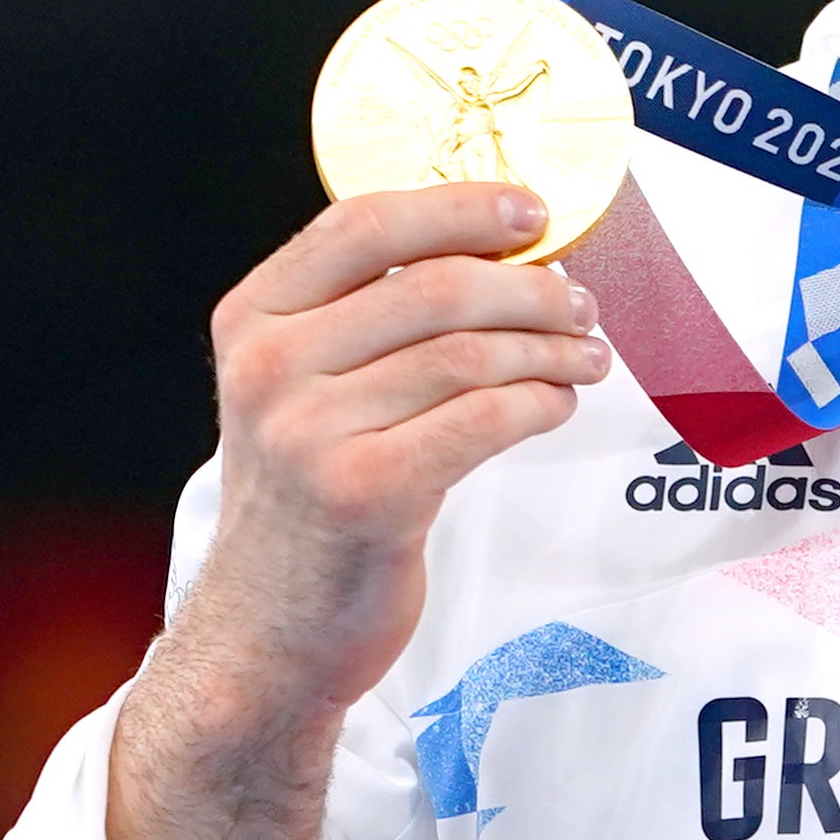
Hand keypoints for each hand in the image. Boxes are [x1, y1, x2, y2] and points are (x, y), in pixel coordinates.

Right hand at [108, 181, 602, 839]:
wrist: (268, 634)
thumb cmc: (307, 500)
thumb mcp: (300, 390)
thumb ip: (364, 318)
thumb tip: (500, 245)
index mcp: (253, 320)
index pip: (365, 223)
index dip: (462, 205)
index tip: (533, 208)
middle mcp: (270, 368)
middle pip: (436, 287)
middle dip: (531, 289)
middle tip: (581, 306)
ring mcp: (310, 433)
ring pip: (471, 354)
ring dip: (551, 350)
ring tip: (586, 359)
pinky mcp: (365, 494)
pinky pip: (485, 420)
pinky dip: (540, 403)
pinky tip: (557, 406)